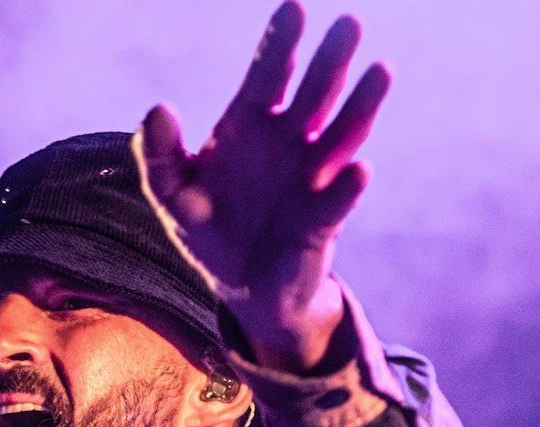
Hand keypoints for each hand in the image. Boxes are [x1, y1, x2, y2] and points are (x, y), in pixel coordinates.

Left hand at [134, 1, 389, 369]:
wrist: (243, 285)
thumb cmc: (210, 228)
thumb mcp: (173, 193)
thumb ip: (159, 155)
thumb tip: (158, 110)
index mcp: (250, 125)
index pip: (268, 75)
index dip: (280, 43)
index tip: (295, 8)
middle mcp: (289, 142)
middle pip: (313, 93)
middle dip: (329, 61)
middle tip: (349, 23)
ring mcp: (311, 177)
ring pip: (341, 134)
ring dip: (360, 106)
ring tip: (381, 71)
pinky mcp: (322, 221)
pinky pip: (336, 200)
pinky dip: (346, 186)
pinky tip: (357, 170)